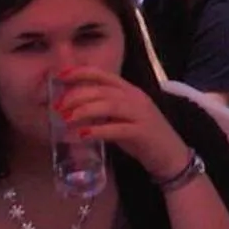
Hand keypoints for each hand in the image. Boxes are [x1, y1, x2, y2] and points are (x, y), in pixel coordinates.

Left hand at [53, 68, 187, 178]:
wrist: (171, 155)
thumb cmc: (142, 137)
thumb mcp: (121, 118)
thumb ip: (103, 111)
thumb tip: (73, 109)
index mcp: (130, 90)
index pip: (104, 74)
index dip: (81, 72)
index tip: (60, 76)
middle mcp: (136, 97)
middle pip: (102, 90)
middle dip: (76, 96)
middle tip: (58, 107)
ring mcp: (141, 114)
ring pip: (109, 105)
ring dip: (84, 110)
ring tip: (66, 119)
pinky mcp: (142, 132)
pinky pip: (117, 128)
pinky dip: (98, 130)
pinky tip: (83, 135)